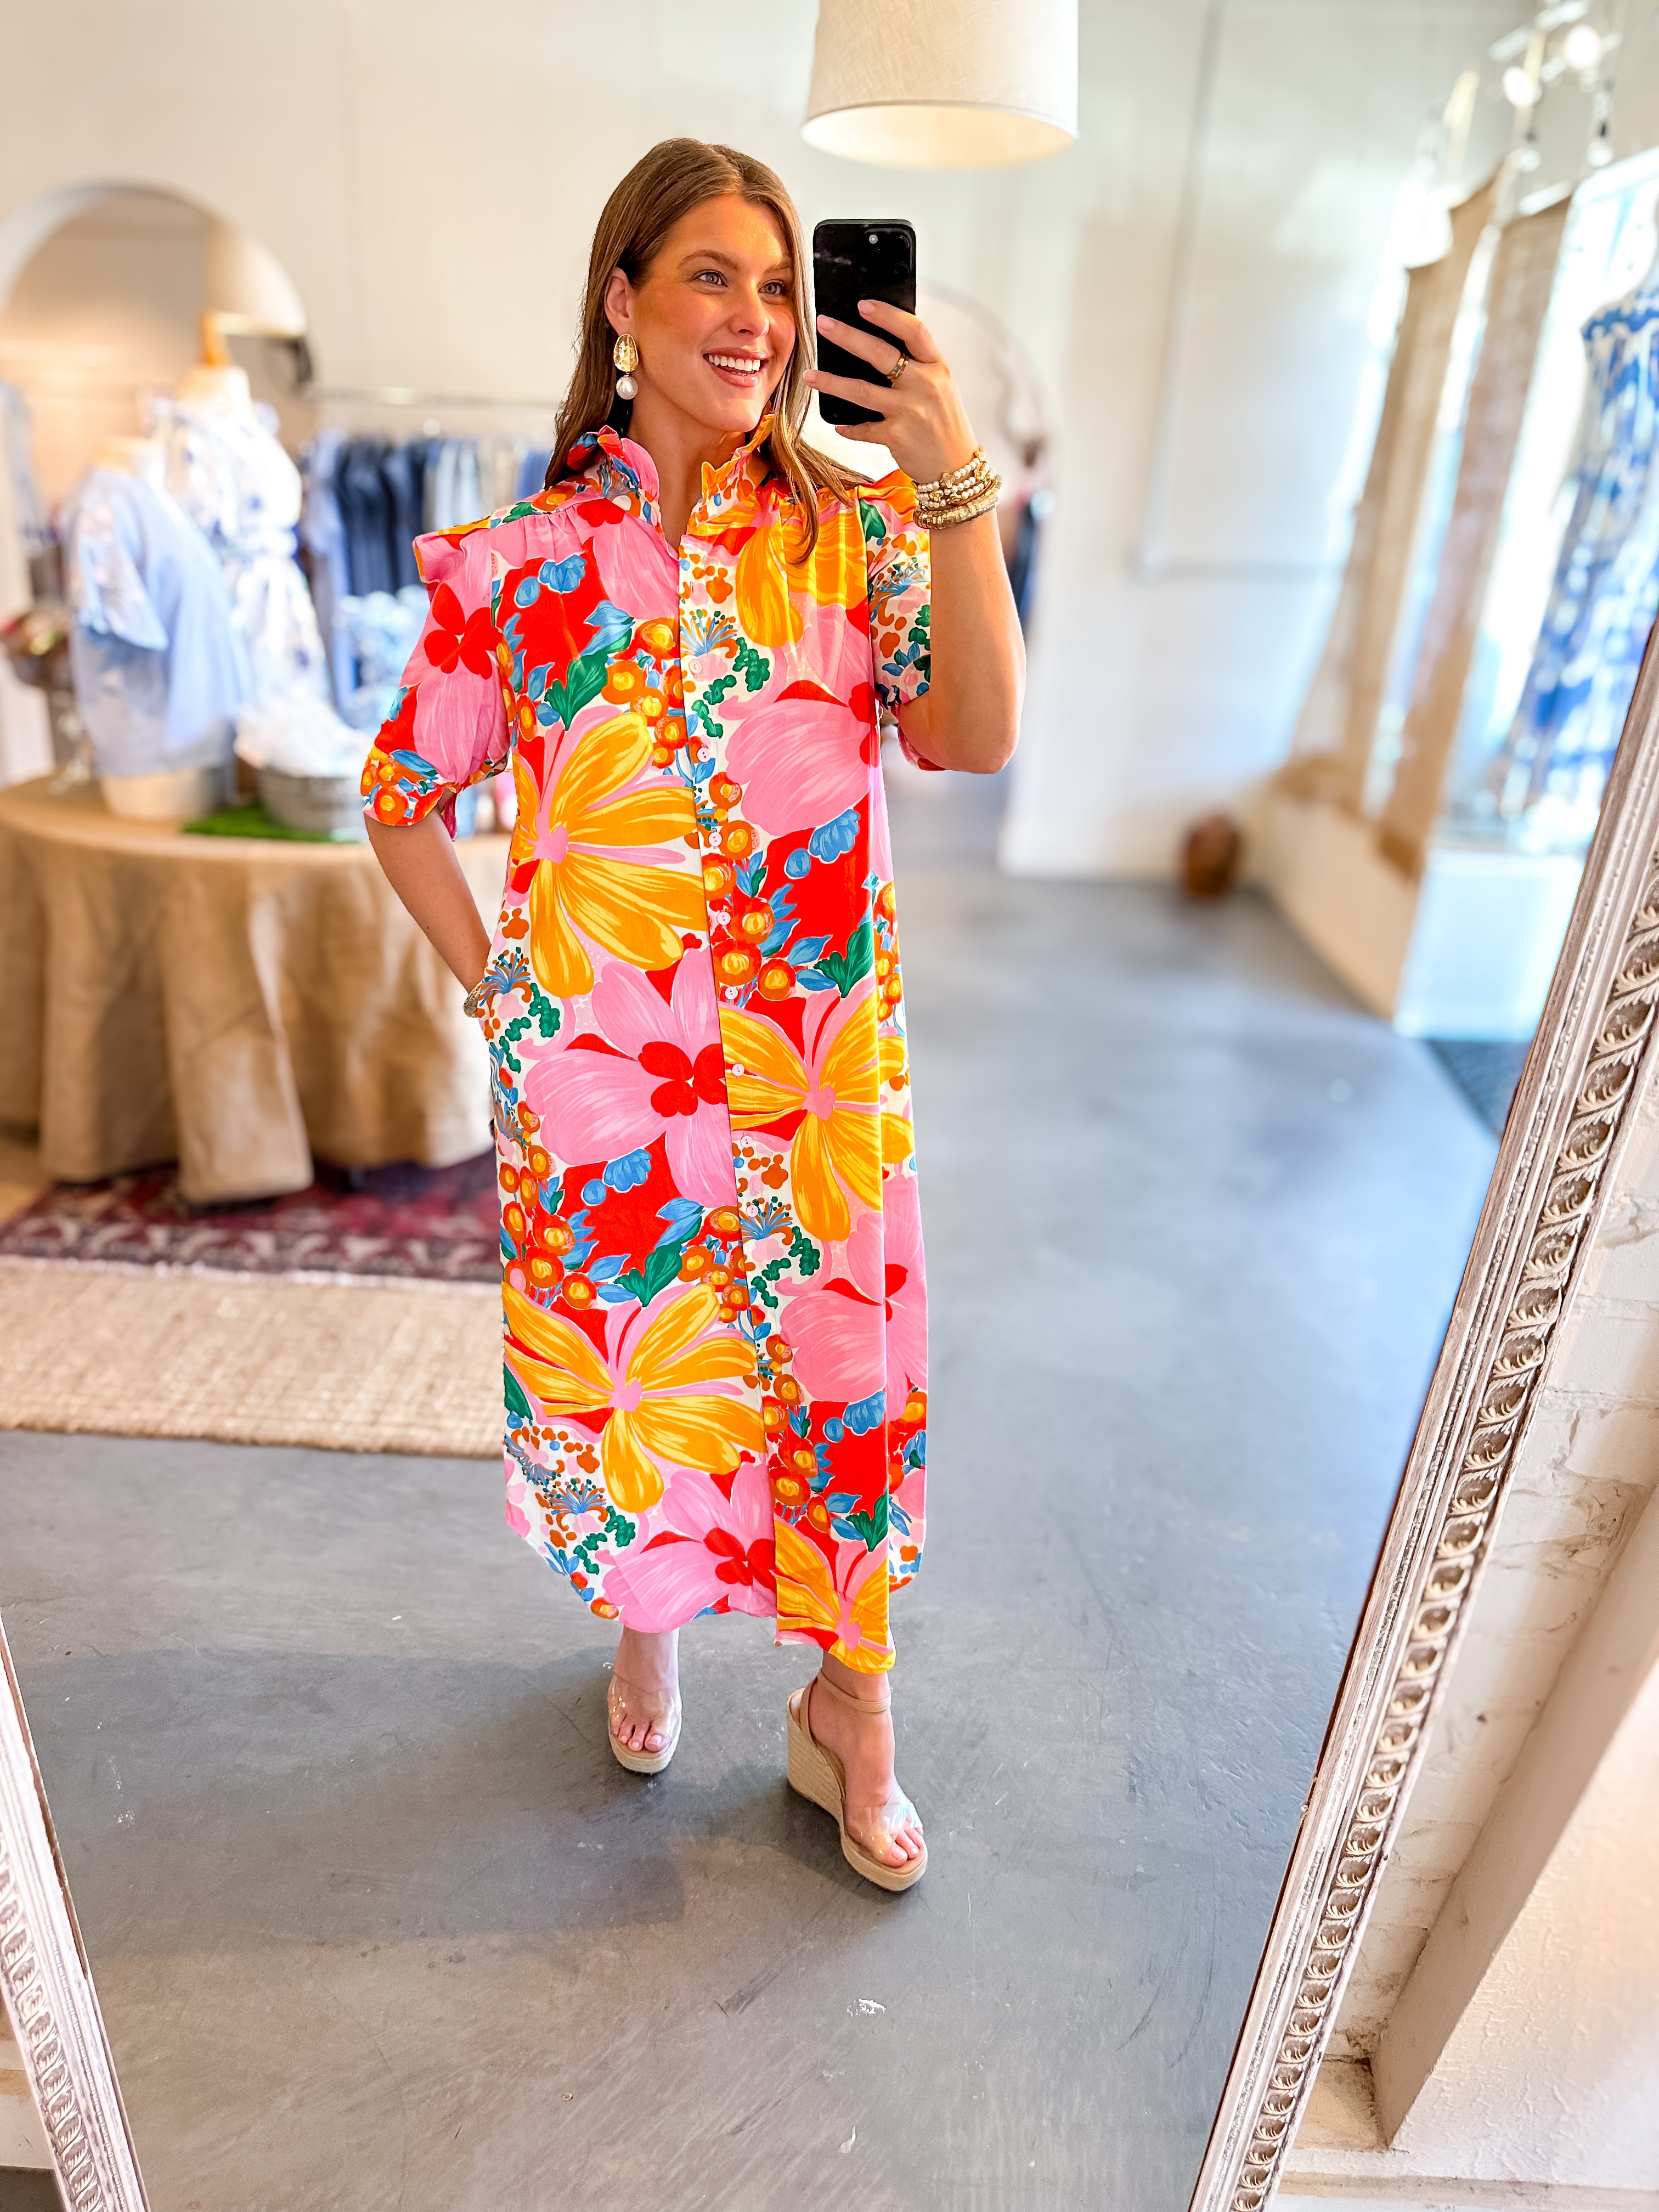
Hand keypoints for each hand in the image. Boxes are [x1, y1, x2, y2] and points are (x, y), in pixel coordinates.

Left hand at [804, 299, 977, 484]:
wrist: (956, 467)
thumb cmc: (945, 424)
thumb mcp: (941, 387)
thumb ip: (918, 367)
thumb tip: (877, 346)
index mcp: (937, 367)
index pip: (913, 331)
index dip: (887, 315)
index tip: (862, 305)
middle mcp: (924, 385)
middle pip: (880, 353)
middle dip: (847, 336)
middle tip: (823, 324)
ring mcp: (909, 411)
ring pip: (861, 391)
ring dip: (831, 382)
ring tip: (809, 375)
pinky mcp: (896, 436)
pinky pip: (862, 428)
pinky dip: (847, 427)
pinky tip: (837, 424)